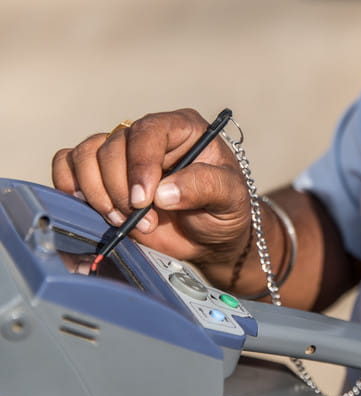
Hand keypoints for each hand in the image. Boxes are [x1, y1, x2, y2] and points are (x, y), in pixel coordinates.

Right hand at [51, 108, 250, 284]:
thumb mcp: (230, 197)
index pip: (148, 131)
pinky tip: (94, 208)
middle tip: (144, 220)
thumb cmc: (224, 210)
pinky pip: (67, 163)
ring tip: (124, 220)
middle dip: (121, 190)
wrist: (210, 237)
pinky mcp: (101, 175)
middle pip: (112, 147)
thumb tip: (164, 193)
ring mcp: (122, 155)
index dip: (140, 164)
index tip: (143, 199)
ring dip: (97, 193)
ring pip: (86, 155)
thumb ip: (204, 187)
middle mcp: (149, 136)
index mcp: (183, 129)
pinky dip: (70, 186)